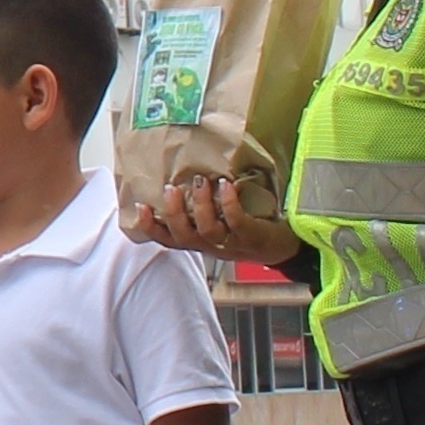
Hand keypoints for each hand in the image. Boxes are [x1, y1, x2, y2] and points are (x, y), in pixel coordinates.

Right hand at [126, 174, 302, 266]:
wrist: (283, 247)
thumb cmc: (249, 228)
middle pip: (184, 236)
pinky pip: (236, 221)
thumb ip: (203, 210)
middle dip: (174, 213)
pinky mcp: (252, 236)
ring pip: (207, 230)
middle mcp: (212, 246)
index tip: (141, 207)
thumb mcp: (221, 222)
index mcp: (201, 243)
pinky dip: (228, 203)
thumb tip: (186, 177)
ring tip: (200, 181)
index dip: (152, 228)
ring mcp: (232, 243)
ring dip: (200, 205)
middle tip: (171, 189)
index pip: (170, 240)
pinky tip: (226, 185)